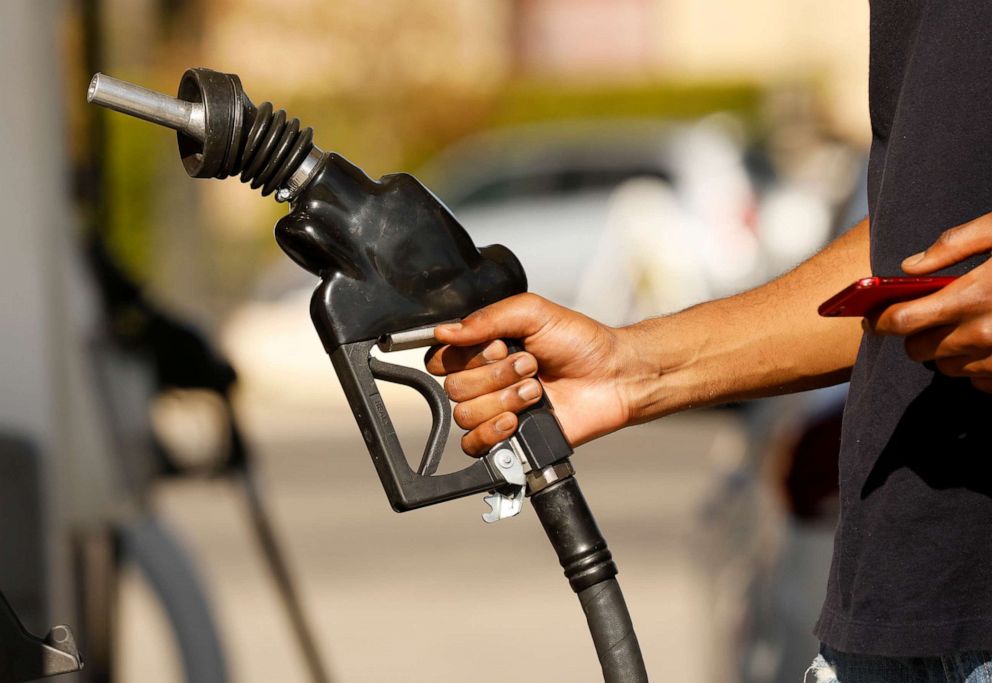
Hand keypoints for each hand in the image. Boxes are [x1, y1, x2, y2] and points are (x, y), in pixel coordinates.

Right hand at [426, 293, 633, 454]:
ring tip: (536, 391)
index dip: (466, 355)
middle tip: (530, 366)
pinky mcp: (507, 439)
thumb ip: (487, 318)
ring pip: (465, 414)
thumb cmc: (580, 342)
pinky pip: (473, 445)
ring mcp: (495, 410)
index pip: (442, 357)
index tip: (499, 346)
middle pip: (453, 387)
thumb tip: (443, 331)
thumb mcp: (533, 312)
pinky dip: (491, 432)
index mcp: (484, 349)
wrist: (613, 376)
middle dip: (495, 375)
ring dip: (503, 400)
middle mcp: (485, 380)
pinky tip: (516, 420)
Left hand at [868, 213, 991, 392]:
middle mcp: (986, 335)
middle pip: (918, 349)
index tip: (872, 315)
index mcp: (975, 295)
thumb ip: (955, 244)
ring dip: (945, 349)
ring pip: (945, 367)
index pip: (903, 320)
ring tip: (966, 323)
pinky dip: (977, 365)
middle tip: (923, 315)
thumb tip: (909, 267)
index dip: (880, 318)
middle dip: (913, 333)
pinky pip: (978, 381)